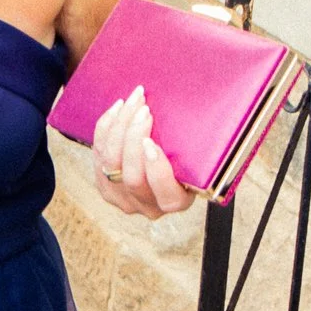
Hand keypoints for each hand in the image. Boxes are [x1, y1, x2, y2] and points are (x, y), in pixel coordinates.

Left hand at [91, 85, 191, 219]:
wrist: (160, 159)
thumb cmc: (185, 153)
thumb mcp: (197, 155)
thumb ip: (198, 143)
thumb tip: (213, 103)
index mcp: (177, 202)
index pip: (167, 197)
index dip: (157, 171)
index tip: (152, 143)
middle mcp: (148, 206)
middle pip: (133, 177)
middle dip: (134, 138)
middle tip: (144, 110)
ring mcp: (123, 199)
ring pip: (111, 165)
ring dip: (119, 128)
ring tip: (132, 103)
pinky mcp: (104, 185)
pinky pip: (97, 156)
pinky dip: (105, 129)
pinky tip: (118, 109)